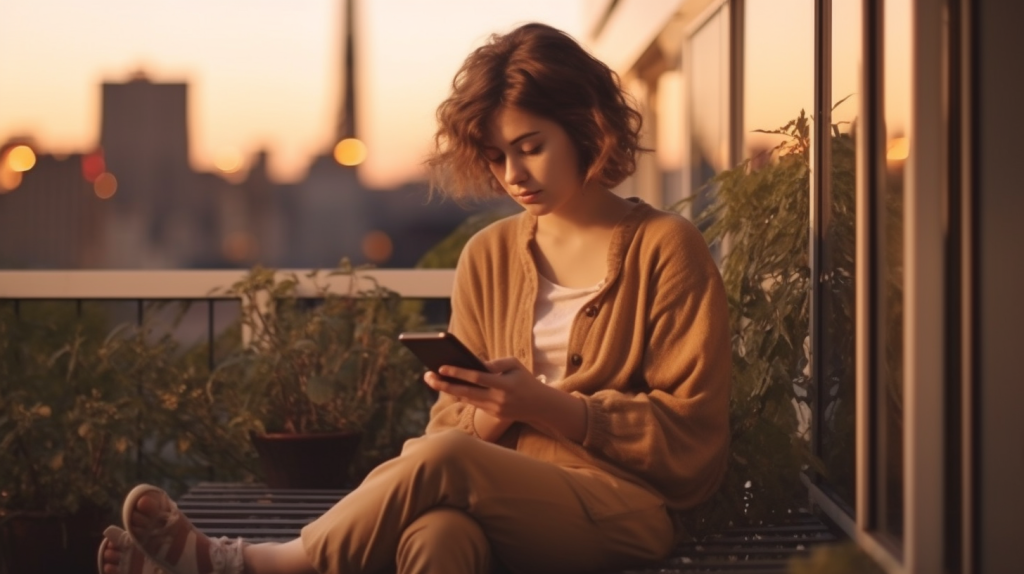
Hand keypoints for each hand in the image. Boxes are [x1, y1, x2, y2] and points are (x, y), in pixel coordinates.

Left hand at [423, 357, 547, 421]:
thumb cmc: (524, 379)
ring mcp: (494, 410)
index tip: (442, 367)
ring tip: (432, 379)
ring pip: (466, 399)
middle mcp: (497, 400)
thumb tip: (475, 363)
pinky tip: (447, 385)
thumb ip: (495, 363)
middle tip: (427, 376)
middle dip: (444, 384)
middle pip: (465, 392)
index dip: (458, 373)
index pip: (477, 378)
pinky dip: (460, 394)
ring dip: (448, 389)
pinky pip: (472, 403)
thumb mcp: (514, 365)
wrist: (539, 405)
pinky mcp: (492, 415)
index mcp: (504, 385)